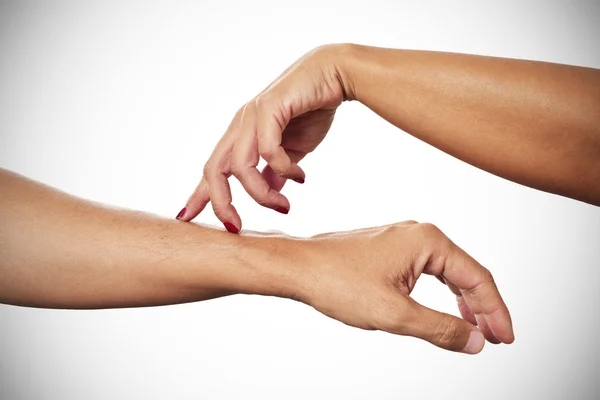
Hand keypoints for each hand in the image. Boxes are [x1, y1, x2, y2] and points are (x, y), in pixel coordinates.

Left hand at [178, 45, 347, 231]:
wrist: (334, 76)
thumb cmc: (312, 110)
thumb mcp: (292, 151)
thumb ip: (277, 171)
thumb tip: (272, 192)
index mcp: (241, 136)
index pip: (214, 169)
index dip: (199, 195)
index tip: (186, 217)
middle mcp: (240, 126)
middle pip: (214, 170)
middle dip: (220, 202)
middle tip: (236, 227)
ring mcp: (251, 116)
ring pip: (239, 166)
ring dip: (261, 193)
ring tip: (284, 206)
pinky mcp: (268, 108)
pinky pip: (267, 150)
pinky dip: (283, 169)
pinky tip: (300, 176)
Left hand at [295, 221, 513, 353]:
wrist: (300, 267)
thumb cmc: (337, 281)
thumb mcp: (394, 313)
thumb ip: (439, 329)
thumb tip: (474, 342)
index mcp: (428, 241)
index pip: (477, 278)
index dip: (496, 312)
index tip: (506, 339)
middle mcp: (419, 235)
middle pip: (466, 273)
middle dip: (483, 308)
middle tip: (495, 339)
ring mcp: (404, 240)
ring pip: (447, 273)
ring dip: (463, 302)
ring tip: (475, 329)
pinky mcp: (390, 250)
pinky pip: (427, 271)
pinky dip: (441, 294)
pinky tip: (445, 311)